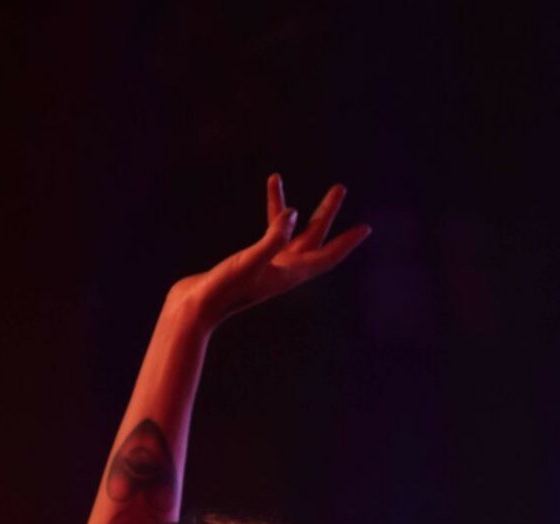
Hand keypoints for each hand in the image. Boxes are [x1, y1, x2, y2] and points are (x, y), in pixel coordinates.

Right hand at [168, 174, 370, 330]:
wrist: (194, 309)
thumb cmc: (222, 290)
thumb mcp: (249, 261)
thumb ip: (272, 238)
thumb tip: (291, 212)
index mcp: (289, 274)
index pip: (326, 256)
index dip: (347, 242)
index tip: (366, 228)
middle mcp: (283, 271)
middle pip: (313, 239)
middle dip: (326, 213)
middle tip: (339, 188)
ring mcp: (267, 267)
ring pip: (289, 234)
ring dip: (293, 209)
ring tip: (282, 179)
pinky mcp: (250, 262)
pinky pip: (269, 234)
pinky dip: (271, 214)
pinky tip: (271, 196)